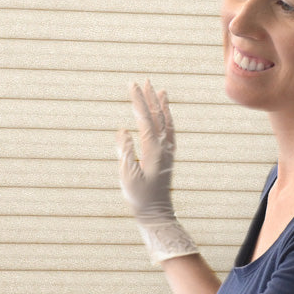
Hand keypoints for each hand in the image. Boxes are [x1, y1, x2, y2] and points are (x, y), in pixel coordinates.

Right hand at [118, 81, 198, 263]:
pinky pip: (170, 131)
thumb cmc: (140, 197)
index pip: (145, 119)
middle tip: (143, 80)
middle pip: (157, 116)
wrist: (157, 213)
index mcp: (153, 150)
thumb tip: (123, 131)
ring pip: (166, 122)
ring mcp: (168, 151)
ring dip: (161, 105)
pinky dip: (167, 118)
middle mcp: (164, 147)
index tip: (131, 85)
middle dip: (148, 97)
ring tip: (159, 90)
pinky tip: (164, 114)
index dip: (138, 101)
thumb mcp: (128, 176)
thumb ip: (125, 152)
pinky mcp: (168, 156)